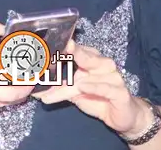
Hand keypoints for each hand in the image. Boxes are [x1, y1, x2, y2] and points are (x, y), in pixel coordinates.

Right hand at [0, 15, 33, 113]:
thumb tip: (5, 28)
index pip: (8, 53)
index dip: (25, 53)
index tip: (37, 51)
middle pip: (13, 76)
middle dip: (30, 73)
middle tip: (40, 68)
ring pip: (11, 94)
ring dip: (26, 89)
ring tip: (32, 82)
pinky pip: (3, 104)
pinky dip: (15, 98)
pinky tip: (20, 90)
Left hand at [34, 42, 148, 137]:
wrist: (122, 116)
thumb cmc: (98, 99)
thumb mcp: (75, 93)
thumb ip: (60, 88)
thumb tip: (38, 90)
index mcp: (93, 60)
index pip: (79, 50)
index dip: (67, 47)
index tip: (54, 43)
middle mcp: (104, 65)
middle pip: (87, 57)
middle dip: (75, 52)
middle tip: (62, 49)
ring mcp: (114, 77)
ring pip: (92, 76)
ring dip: (73, 84)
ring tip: (57, 91)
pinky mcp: (120, 92)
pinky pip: (106, 87)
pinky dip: (94, 87)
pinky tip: (83, 86)